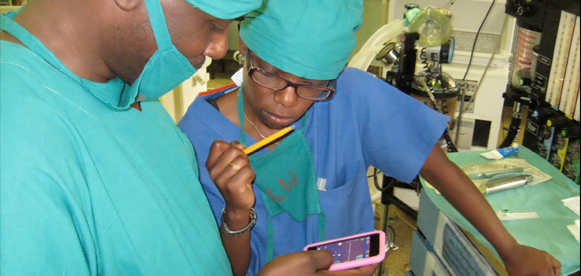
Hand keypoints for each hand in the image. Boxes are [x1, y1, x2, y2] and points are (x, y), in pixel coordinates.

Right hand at [206, 140, 255, 226]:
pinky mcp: (232, 186)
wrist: (236, 204)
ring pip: (242, 161)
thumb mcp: (231, 164)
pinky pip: (247, 171)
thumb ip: (233, 152)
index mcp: (210, 164)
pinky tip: (247, 182)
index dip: (230, 146)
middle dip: (242, 157)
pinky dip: (251, 175)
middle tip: (242, 167)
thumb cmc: (235, 180)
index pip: (217, 144)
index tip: (235, 156)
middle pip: (232, 150)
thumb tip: (239, 145)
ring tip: (243, 176)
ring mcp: (221, 179)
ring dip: (247, 167)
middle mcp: (213, 172)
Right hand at [256, 251, 377, 275]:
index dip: (373, 260)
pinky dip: (327, 271)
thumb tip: (330, 259)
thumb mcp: (306, 260)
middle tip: (357, 248)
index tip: (378, 248)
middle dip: (355, 263)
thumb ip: (324, 257)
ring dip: (339, 267)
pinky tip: (320, 264)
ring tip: (337, 253)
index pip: (364, 273)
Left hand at [503, 244, 560, 275]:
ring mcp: (548, 258)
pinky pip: (556, 263)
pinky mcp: (545, 254)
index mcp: (543, 272)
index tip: (533, 275)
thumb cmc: (514, 265)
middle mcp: (548, 265)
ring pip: (555, 271)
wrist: (511, 250)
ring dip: (552, 274)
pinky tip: (550, 271)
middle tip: (535, 275)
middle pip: (551, 275)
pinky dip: (556, 269)